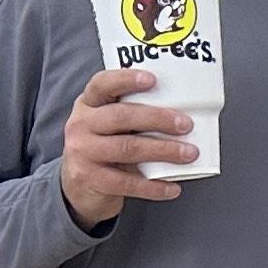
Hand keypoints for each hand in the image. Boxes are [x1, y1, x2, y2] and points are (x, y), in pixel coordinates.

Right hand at [60, 65, 197, 225]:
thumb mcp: (110, 124)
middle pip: (121, 116)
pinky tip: (173, 188)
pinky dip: (153, 186)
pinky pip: (126, 182)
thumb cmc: (106, 145)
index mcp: (88, 103)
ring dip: (162, 151)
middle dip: (157, 119)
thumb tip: (185, 111)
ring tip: (189, 153)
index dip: (126, 79)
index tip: (153, 79)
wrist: (78, 186)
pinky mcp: (88, 178)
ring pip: (126, 148)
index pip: (102, 84)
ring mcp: (82, 152)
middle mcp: (80, 124)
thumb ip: (133, 113)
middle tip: (186, 124)